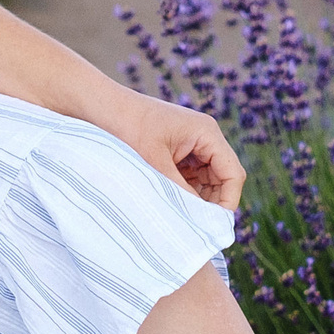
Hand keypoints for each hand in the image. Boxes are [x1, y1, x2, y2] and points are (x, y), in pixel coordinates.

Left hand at [93, 86, 246, 212]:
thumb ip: (179, 190)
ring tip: (178, 216)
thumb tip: (196, 221)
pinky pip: (189, 178)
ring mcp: (191, 144)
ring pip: (206, 182)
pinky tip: (168, 203)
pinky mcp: (177, 151)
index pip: (233, 174)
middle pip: (222, 180)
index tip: (211, 226)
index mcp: (207, 133)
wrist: (100, 107)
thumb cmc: (127, 126)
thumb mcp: (154, 162)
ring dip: (195, 199)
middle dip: (211, 203)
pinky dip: (183, 192)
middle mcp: (205, 137)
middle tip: (192, 227)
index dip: (227, 202)